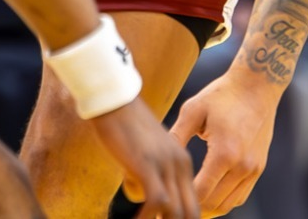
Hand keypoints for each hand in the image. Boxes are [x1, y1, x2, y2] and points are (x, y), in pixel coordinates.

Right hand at [88, 97, 197, 218]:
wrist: (115, 100)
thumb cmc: (124, 125)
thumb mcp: (145, 152)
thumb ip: (149, 173)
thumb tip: (142, 195)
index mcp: (182, 162)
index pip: (193, 203)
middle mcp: (179, 165)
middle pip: (190, 211)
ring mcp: (165, 165)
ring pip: (175, 211)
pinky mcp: (147, 165)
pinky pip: (156, 201)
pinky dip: (147, 217)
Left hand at [170, 69, 281, 217]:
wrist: (257, 85)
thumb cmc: (221, 95)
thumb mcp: (193, 110)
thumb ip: (175, 136)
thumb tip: (156, 159)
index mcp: (224, 152)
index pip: (200, 192)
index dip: (181, 199)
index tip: (166, 199)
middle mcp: (242, 165)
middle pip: (214, 203)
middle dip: (192, 207)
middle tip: (173, 207)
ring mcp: (253, 168)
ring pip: (228, 204)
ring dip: (208, 208)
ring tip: (187, 203)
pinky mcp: (259, 167)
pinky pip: (240, 196)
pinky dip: (224, 201)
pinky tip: (207, 195)